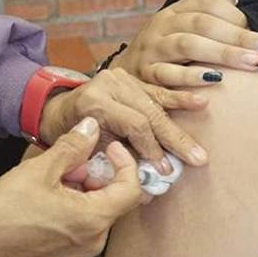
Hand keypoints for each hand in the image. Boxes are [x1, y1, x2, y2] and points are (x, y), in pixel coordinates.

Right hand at [0, 118, 143, 256]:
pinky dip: (77, 204)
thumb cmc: (4, 212)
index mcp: (93, 219)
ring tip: (55, 176)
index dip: (125, 162)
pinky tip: (51, 194)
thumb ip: (71, 147)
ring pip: (98, 210)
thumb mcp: (39, 170)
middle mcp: (94, 239)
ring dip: (84, 188)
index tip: (107, 148)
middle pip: (114, 198)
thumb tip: (91, 128)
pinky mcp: (69, 254)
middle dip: (97, 174)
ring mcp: (82, 250)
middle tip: (71, 160)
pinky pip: (85, 224)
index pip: (132, 188)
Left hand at [39, 67, 208, 174]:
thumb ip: (118, 159)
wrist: (57, 110)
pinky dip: (178, 99)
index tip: (164, 169)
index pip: (135, 125)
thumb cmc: (69, 135)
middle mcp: (109, 84)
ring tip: (199, 144)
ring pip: (156, 103)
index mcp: (95, 101)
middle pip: (150, 113)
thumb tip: (150, 180)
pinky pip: (156, 90)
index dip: (152, 148)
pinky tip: (200, 102)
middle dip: (174, 139)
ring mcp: (120, 77)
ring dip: (180, 126)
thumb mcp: (88, 149)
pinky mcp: (129, 76)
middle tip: (196, 159)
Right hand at [115, 0, 257, 86]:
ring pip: (187, 45)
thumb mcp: (182, 32)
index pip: (206, 3)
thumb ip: (210, 22)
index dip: (236, 17)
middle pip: (203, 24)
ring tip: (252, 63)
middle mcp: (160, 25)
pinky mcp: (144, 74)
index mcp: (173, 11)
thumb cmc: (164, 55)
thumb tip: (242, 7)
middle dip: (239, 37)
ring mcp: (150, 49)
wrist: (121, 80)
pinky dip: (190, 78)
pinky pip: (167, 75)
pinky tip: (214, 83)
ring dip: (223, 54)